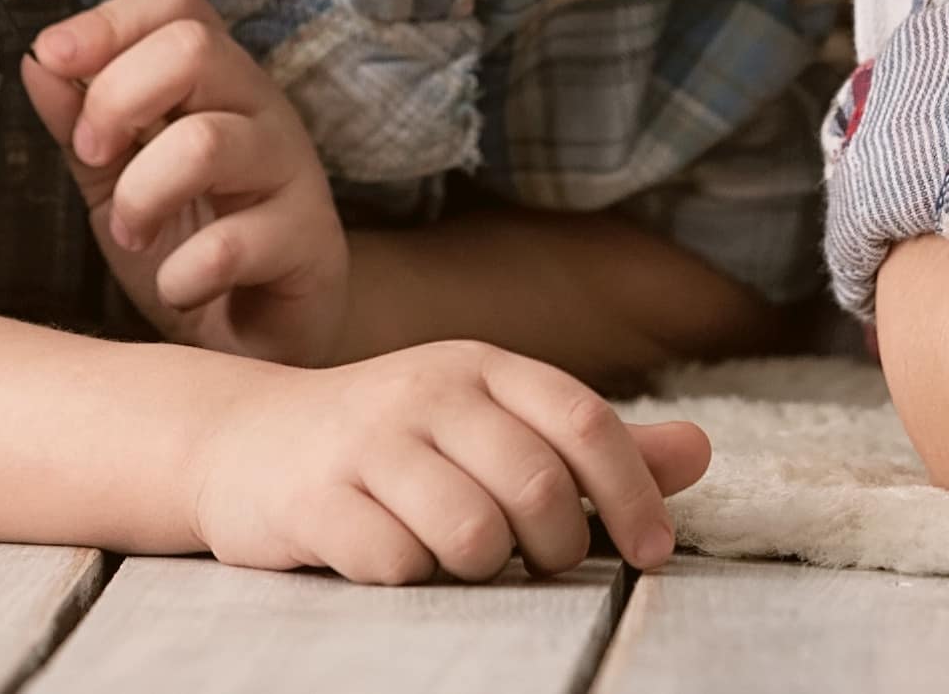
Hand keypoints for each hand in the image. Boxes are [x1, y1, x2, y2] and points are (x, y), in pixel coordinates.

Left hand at [22, 0, 348, 364]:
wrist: (263, 340)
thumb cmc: (190, 245)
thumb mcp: (118, 182)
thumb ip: (82, 125)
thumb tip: (38, 61)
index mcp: (215, 82)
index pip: (176, 2)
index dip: (109, 19)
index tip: (55, 59)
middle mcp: (260, 109)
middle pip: (194, 46)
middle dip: (116, 99)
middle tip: (91, 157)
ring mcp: (291, 170)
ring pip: (208, 140)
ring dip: (141, 194)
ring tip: (131, 235)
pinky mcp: (309, 241)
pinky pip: (234, 243)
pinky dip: (184, 274)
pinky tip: (179, 288)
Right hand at [191, 339, 711, 583]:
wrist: (247, 440)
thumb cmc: (394, 440)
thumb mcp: (491, 421)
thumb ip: (590, 444)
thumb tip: (701, 454)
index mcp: (483, 366)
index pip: (585, 421)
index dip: (633, 491)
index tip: (655, 552)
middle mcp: (430, 390)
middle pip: (537, 489)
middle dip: (556, 549)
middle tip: (538, 564)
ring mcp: (369, 442)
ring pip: (471, 538)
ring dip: (481, 570)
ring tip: (459, 557)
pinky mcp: (316, 498)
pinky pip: (397, 568)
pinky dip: (410, 582)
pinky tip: (393, 560)